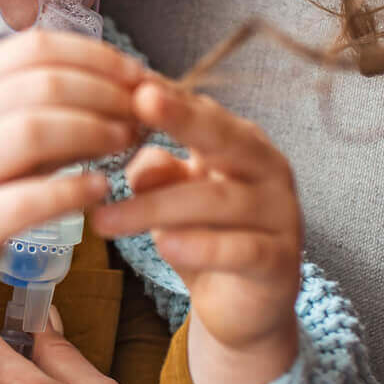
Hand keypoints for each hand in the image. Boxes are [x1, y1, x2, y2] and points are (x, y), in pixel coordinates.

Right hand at [0, 31, 143, 355]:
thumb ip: (33, 115)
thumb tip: (110, 93)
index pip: (33, 49)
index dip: (95, 56)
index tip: (137, 75)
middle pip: (40, 84)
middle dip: (105, 93)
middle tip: (142, 113)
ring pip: (30, 132)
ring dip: (92, 132)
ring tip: (127, 144)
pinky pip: (24, 200)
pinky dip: (70, 191)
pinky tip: (100, 191)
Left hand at [92, 78, 305, 383]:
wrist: (246, 307)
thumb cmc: (206, 237)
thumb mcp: (175, 198)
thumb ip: (159, 172)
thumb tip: (135, 156)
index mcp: (241, 144)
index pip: (201, 110)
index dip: (165, 94)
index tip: (122, 76)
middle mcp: (267, 170)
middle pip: (223, 137)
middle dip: (180, 117)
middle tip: (137, 101)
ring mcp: (279, 215)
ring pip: (217, 200)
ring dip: (155, 207)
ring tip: (103, 219)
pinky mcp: (279, 262)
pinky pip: (240, 250)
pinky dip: (201, 248)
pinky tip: (165, 247)